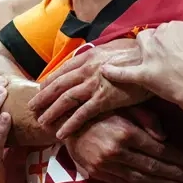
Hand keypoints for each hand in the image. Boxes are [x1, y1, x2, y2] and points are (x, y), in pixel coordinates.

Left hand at [30, 39, 151, 138]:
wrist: (151, 58)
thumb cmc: (136, 53)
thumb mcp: (112, 49)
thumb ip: (97, 57)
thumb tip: (88, 60)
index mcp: (87, 56)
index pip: (62, 71)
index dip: (49, 82)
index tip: (40, 91)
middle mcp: (86, 69)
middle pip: (58, 86)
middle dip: (43, 98)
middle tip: (31, 108)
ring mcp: (94, 84)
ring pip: (65, 100)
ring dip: (51, 112)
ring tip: (41, 122)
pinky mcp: (104, 98)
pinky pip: (82, 114)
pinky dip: (69, 124)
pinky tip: (60, 133)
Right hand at [66, 109, 182, 182]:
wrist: (65, 123)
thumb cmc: (100, 110)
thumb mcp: (124, 105)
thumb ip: (146, 119)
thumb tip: (165, 137)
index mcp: (126, 132)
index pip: (159, 150)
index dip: (178, 158)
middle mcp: (117, 152)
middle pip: (153, 167)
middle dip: (175, 174)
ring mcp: (107, 165)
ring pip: (140, 179)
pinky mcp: (98, 174)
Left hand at [100, 23, 182, 109]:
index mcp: (176, 27)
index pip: (169, 29)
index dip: (173, 40)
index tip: (178, 48)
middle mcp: (159, 37)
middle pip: (153, 35)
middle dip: (157, 44)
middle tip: (166, 56)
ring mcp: (149, 55)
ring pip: (139, 45)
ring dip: (141, 50)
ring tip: (146, 57)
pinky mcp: (143, 74)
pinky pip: (124, 72)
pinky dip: (114, 72)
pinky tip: (105, 71)